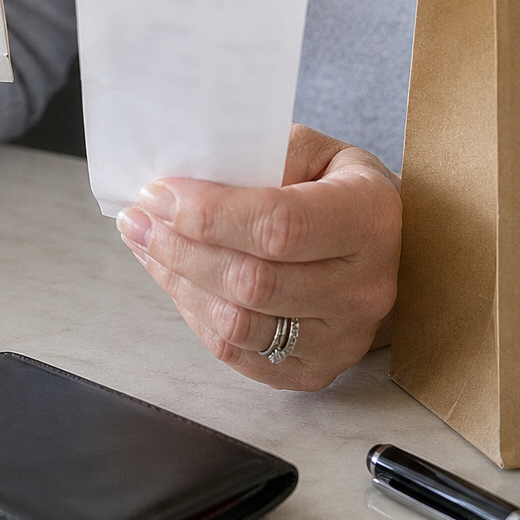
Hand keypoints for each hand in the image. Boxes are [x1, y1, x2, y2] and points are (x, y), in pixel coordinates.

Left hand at [115, 124, 399, 390]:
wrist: (381, 243)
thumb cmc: (333, 186)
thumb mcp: (310, 149)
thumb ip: (254, 156)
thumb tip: (182, 175)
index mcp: (369, 218)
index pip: (279, 225)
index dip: (208, 214)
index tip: (158, 193)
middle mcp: (366, 286)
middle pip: (252, 282)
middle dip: (179, 249)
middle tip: (138, 219)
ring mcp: (344, 337)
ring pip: (238, 324)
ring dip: (177, 282)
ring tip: (145, 244)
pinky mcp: (317, 369)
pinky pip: (238, 353)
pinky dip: (194, 315)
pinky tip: (174, 279)